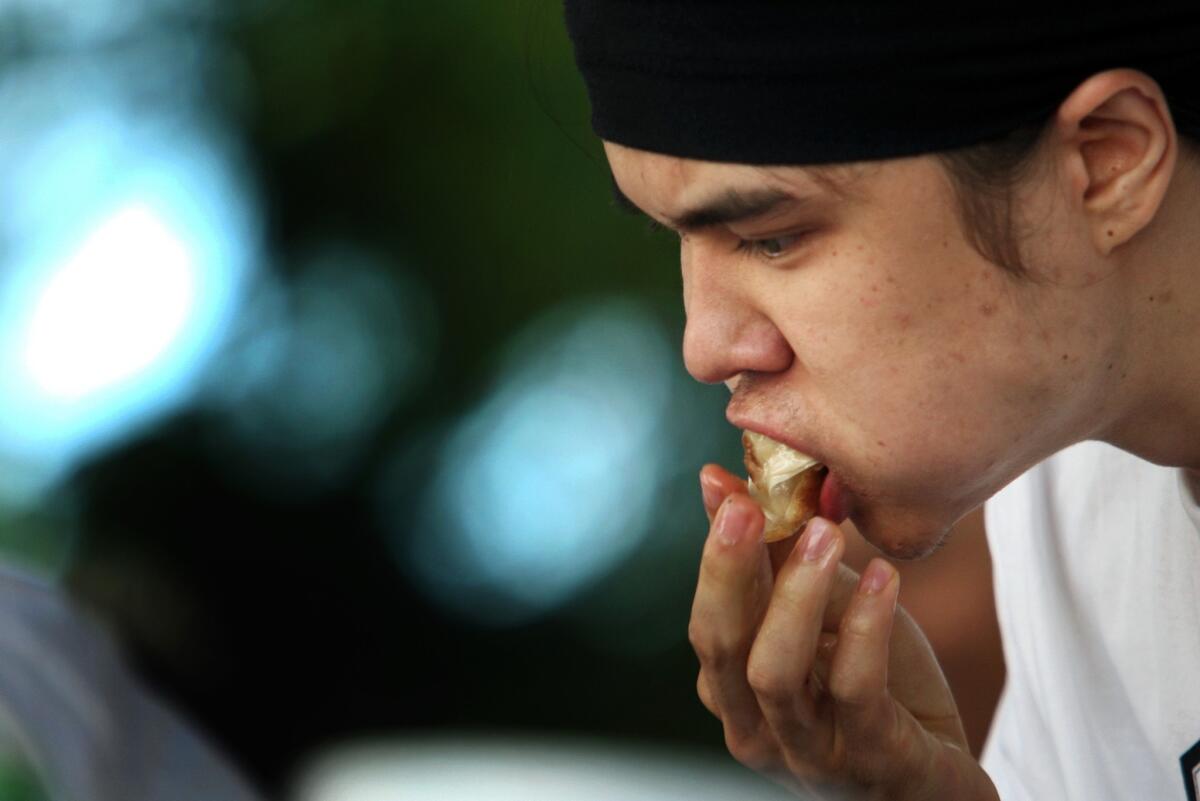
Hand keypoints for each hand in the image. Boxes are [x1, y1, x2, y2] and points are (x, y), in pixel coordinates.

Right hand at [691, 464, 998, 800]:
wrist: (940, 776)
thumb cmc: (876, 688)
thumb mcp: (824, 613)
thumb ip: (774, 557)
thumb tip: (719, 481)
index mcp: (734, 690)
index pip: (709, 618)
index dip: (715, 552)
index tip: (725, 486)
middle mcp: (754, 727)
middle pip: (719, 645)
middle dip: (727, 570)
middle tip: (747, 507)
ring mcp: (804, 751)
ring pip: (773, 670)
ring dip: (795, 593)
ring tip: (826, 533)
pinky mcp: (866, 760)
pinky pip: (855, 688)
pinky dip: (865, 627)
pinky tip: (888, 577)